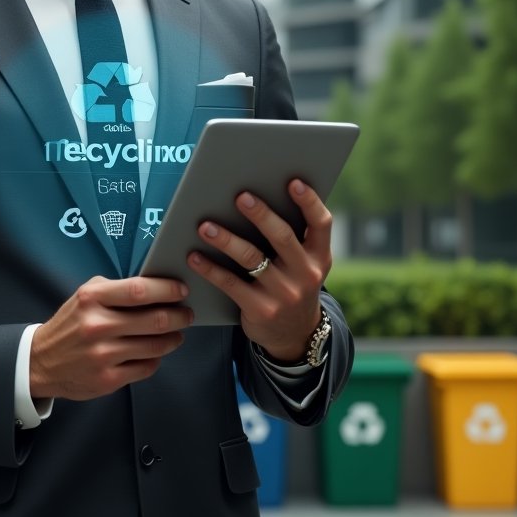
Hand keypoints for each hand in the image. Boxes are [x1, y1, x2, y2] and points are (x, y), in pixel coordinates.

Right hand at [30, 276, 192, 400]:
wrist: (41, 362)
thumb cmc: (71, 324)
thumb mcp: (86, 296)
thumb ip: (116, 290)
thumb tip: (156, 287)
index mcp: (92, 299)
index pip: (139, 290)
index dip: (167, 290)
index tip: (182, 290)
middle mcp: (97, 326)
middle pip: (155, 319)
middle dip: (179, 316)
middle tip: (187, 314)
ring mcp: (103, 355)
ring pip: (155, 346)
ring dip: (173, 338)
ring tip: (177, 333)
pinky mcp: (108, 379)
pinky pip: (146, 367)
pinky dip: (156, 358)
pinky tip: (155, 351)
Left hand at [187, 180, 331, 362]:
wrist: (294, 335)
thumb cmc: (292, 283)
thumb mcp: (305, 263)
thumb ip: (292, 236)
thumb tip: (257, 196)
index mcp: (320, 256)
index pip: (321, 224)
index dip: (309, 202)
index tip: (293, 182)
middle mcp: (306, 274)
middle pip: (282, 237)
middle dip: (261, 215)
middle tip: (240, 196)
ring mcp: (284, 294)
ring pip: (252, 259)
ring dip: (226, 239)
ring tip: (204, 226)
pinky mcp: (261, 310)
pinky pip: (231, 284)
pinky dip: (210, 268)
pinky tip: (194, 255)